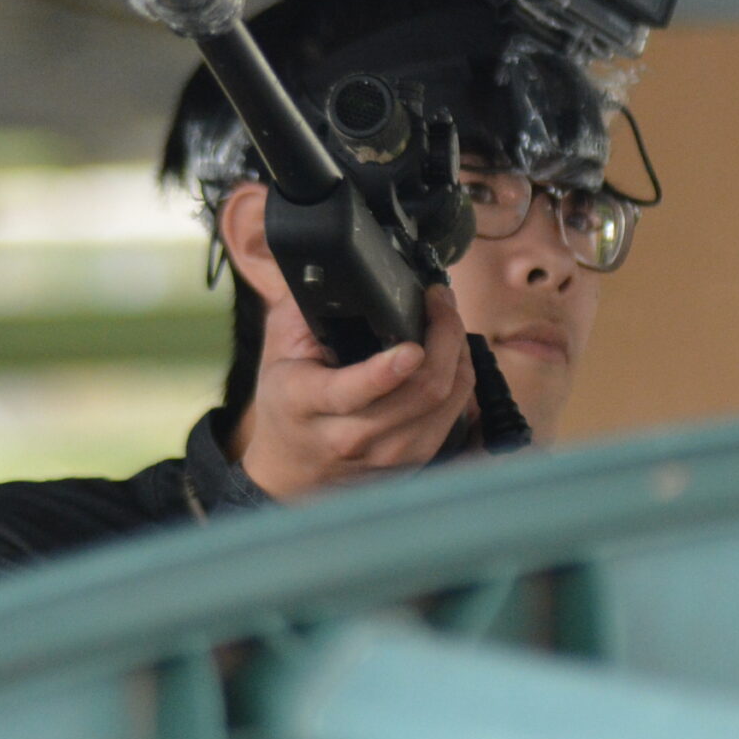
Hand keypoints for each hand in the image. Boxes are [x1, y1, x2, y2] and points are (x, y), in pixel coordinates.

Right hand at [236, 284, 474, 500]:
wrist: (290, 473)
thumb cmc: (287, 405)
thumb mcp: (278, 350)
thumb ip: (303, 307)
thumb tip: (334, 264)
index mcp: (307, 404)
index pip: (353, 393)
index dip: (388, 370)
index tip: (412, 346)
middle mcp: (350, 437)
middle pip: (421, 392)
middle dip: (444, 337)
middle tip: (441, 301)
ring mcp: (387, 455)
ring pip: (447, 402)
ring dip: (458, 352)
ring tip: (447, 320)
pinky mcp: (414, 462)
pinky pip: (455, 413)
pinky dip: (460, 377)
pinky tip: (450, 354)